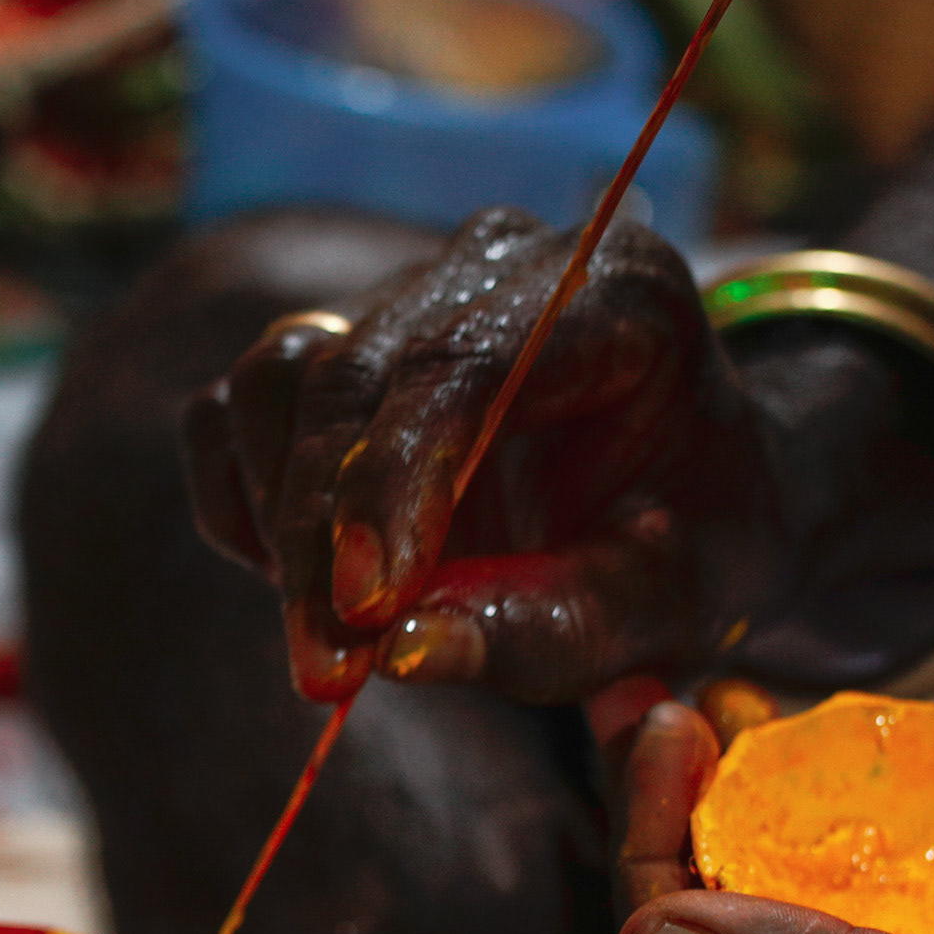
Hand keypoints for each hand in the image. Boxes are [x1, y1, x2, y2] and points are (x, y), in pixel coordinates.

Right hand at [180, 209, 790, 702]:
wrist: (687, 491)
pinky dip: (246, 503)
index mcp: (614, 289)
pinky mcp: (335, 341)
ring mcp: (407, 290)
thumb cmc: (695, 542)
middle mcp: (500, 262)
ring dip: (281, 519)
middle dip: (324, 532)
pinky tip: (304, 585)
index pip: (469, 362)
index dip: (397, 480)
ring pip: (281, 377)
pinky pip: (238, 411)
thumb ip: (555, 627)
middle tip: (327, 671)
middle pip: (357, 371)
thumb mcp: (669, 604)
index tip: (366, 606)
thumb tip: (401, 653)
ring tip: (328, 643)